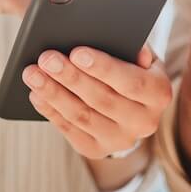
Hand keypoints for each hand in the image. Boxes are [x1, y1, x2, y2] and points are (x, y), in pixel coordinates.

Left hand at [22, 45, 171, 158]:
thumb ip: (131, 44)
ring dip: (54, 93)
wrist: (130, 102)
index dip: (103, 68)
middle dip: (71, 77)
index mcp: (159, 93)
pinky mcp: (97, 150)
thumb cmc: (129, 65)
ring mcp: (121, 140)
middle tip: (46, 58)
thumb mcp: (137, 52)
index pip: (132, 81)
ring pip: (82, 116)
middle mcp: (145, 121)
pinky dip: (50, 111)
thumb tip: (121, 41)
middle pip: (102, 99)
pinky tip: (36, 94)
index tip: (77, 52)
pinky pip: (70, 130)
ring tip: (32, 73)